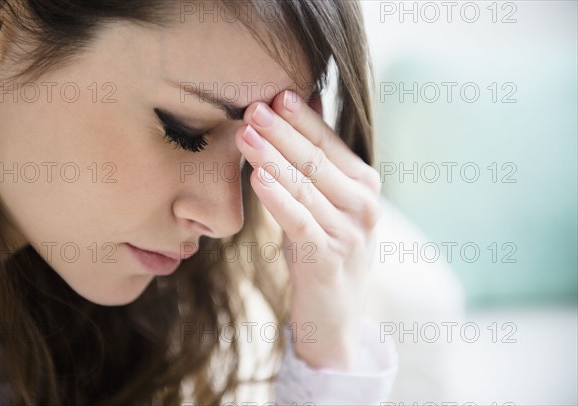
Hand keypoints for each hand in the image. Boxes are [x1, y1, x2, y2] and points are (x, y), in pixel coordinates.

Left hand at [236, 90, 380, 370]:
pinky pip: (299, 222)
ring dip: (273, 158)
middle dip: (282, 132)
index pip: (328, 143)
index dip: (301, 119)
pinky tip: (257, 178)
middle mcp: (363, 204)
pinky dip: (278, 198)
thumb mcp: (327, 202)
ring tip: (246, 135)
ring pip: (305, 187)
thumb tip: (311, 102)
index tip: (274, 94)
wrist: (334, 315)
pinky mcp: (329, 258)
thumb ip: (320, 158)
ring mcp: (349, 232)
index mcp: (365, 184)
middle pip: (316, 160)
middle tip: (253, 108)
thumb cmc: (325, 248)